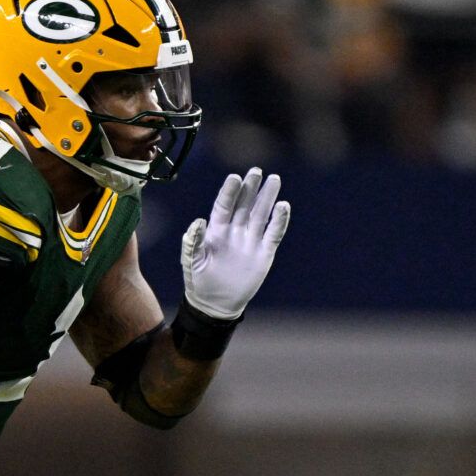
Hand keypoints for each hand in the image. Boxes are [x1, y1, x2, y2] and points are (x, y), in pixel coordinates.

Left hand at [180, 167, 291, 319]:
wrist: (216, 304)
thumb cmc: (199, 281)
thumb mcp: (191, 262)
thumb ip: (192, 242)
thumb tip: (199, 221)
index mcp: (216, 230)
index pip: (224, 205)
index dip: (230, 192)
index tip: (235, 178)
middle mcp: (235, 231)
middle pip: (245, 204)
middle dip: (251, 187)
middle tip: (257, 171)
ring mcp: (250, 240)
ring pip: (261, 214)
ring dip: (268, 198)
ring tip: (274, 180)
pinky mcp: (264, 252)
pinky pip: (274, 233)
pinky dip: (279, 221)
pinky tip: (284, 206)